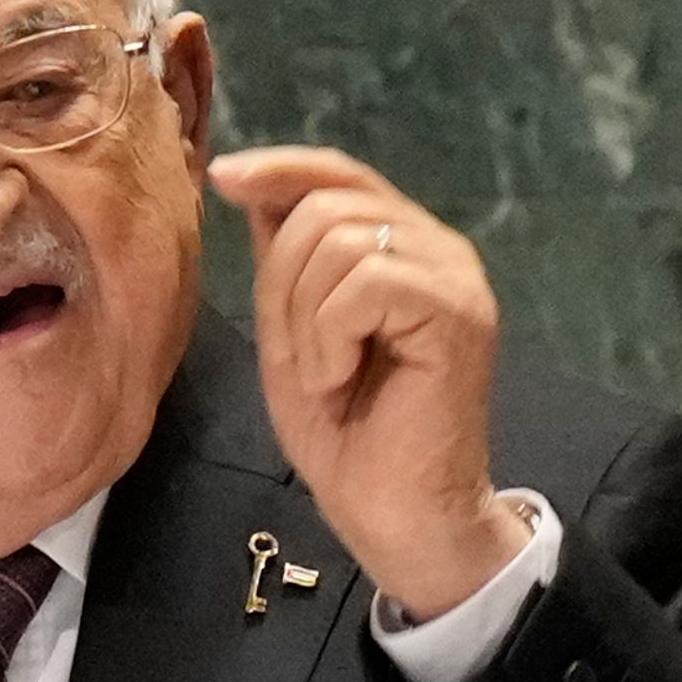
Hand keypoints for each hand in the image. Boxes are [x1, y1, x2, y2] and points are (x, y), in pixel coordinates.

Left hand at [207, 146, 528, 620]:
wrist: (393, 515)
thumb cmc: (346, 439)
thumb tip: (253, 186)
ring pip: (339, 239)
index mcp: (402, 248)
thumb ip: (283, 263)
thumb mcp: (292, 335)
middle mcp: (438, 248)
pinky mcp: (458, 310)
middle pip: (326, 203)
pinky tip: (343, 379)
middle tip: (303, 358)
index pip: (340, 174)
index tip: (223, 176)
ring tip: (329, 375)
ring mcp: (454, 276)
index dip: (281, 166)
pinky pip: (364, 282)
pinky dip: (331, 336)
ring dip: (306, 319)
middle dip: (283, 280)